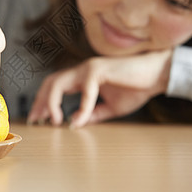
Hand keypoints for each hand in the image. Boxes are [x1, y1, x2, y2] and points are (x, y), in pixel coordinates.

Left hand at [27, 49, 171, 127]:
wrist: (156, 76)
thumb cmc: (135, 88)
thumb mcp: (109, 107)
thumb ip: (92, 114)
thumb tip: (75, 123)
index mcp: (81, 78)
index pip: (55, 86)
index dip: (43, 101)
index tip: (38, 119)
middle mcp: (81, 70)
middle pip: (50, 82)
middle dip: (40, 101)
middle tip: (35, 120)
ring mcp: (88, 68)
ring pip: (59, 82)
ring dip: (52, 102)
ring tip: (54, 121)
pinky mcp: (99, 70)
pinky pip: (85, 90)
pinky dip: (81, 107)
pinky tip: (78, 121)